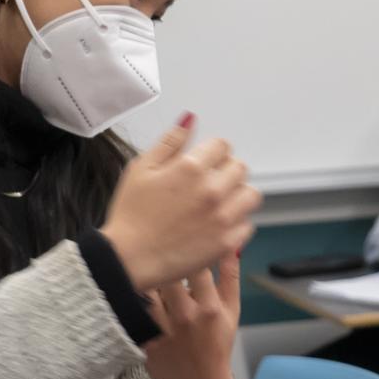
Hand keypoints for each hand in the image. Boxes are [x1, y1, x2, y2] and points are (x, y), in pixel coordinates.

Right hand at [101, 117, 261, 291]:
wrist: (128, 258)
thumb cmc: (130, 214)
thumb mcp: (141, 168)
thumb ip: (169, 142)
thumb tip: (190, 120)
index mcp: (191, 167)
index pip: (222, 145)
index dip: (213, 151)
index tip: (206, 161)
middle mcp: (212, 190)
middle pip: (240, 168)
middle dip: (226, 170)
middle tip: (210, 182)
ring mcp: (222, 217)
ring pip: (251, 195)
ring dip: (238, 195)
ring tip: (219, 203)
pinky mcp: (226, 242)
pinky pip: (247, 225)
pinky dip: (237, 223)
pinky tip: (217, 225)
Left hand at [142, 255, 240, 378]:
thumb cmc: (217, 344)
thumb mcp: (232, 311)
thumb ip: (231, 277)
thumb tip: (231, 244)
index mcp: (210, 307)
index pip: (196, 266)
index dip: (188, 249)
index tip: (181, 242)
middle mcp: (186, 316)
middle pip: (167, 274)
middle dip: (162, 261)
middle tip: (156, 250)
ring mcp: (163, 328)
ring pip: (146, 288)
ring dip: (144, 275)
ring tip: (140, 266)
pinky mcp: (144, 338)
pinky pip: (134, 308)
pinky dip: (132, 295)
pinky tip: (130, 288)